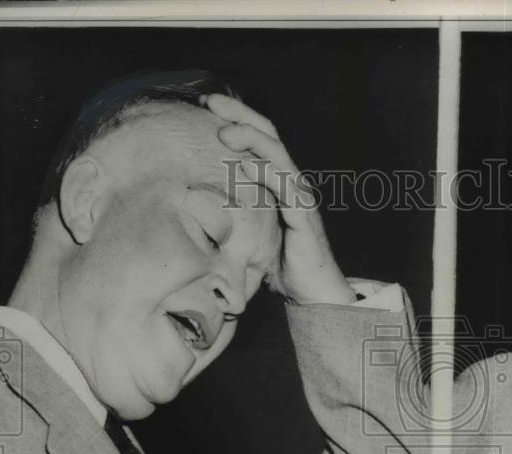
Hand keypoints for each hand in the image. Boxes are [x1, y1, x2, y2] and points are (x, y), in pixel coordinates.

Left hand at [203, 93, 355, 305]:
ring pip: (278, 155)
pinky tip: (245, 165)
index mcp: (279, 183)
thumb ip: (236, 214)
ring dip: (251, 139)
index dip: (236, 119)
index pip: (259, 141)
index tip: (205, 106)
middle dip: (239, 115)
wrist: (314, 293)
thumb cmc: (284, 266)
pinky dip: (266, 173)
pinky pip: (285, 188)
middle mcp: (292, 183)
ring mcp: (300, 197)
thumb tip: (197, 208)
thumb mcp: (252, 233)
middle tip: (209, 102)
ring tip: (223, 131)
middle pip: (269, 136)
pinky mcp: (304, 216)